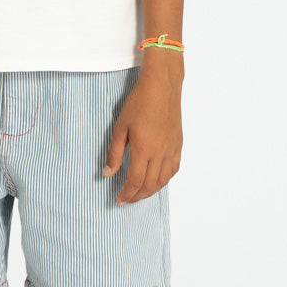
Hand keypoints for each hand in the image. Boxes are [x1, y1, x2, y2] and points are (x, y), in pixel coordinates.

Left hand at [102, 66, 182, 203]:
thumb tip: (107, 173)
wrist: (162, 86)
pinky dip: (165, 179)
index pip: (135, 181)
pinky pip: (174, 169)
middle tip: (127, 200)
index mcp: (143, 149)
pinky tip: (157, 181)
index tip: (119, 200)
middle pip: (150, 185)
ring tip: (140, 194)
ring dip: (151, 191)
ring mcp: (171, 149)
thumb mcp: (120, 127)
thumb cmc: (139, 103)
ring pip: (163, 180)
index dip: (126, 194)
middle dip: (137, 196)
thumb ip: (114, 153)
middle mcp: (160, 152)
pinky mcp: (178, 144)